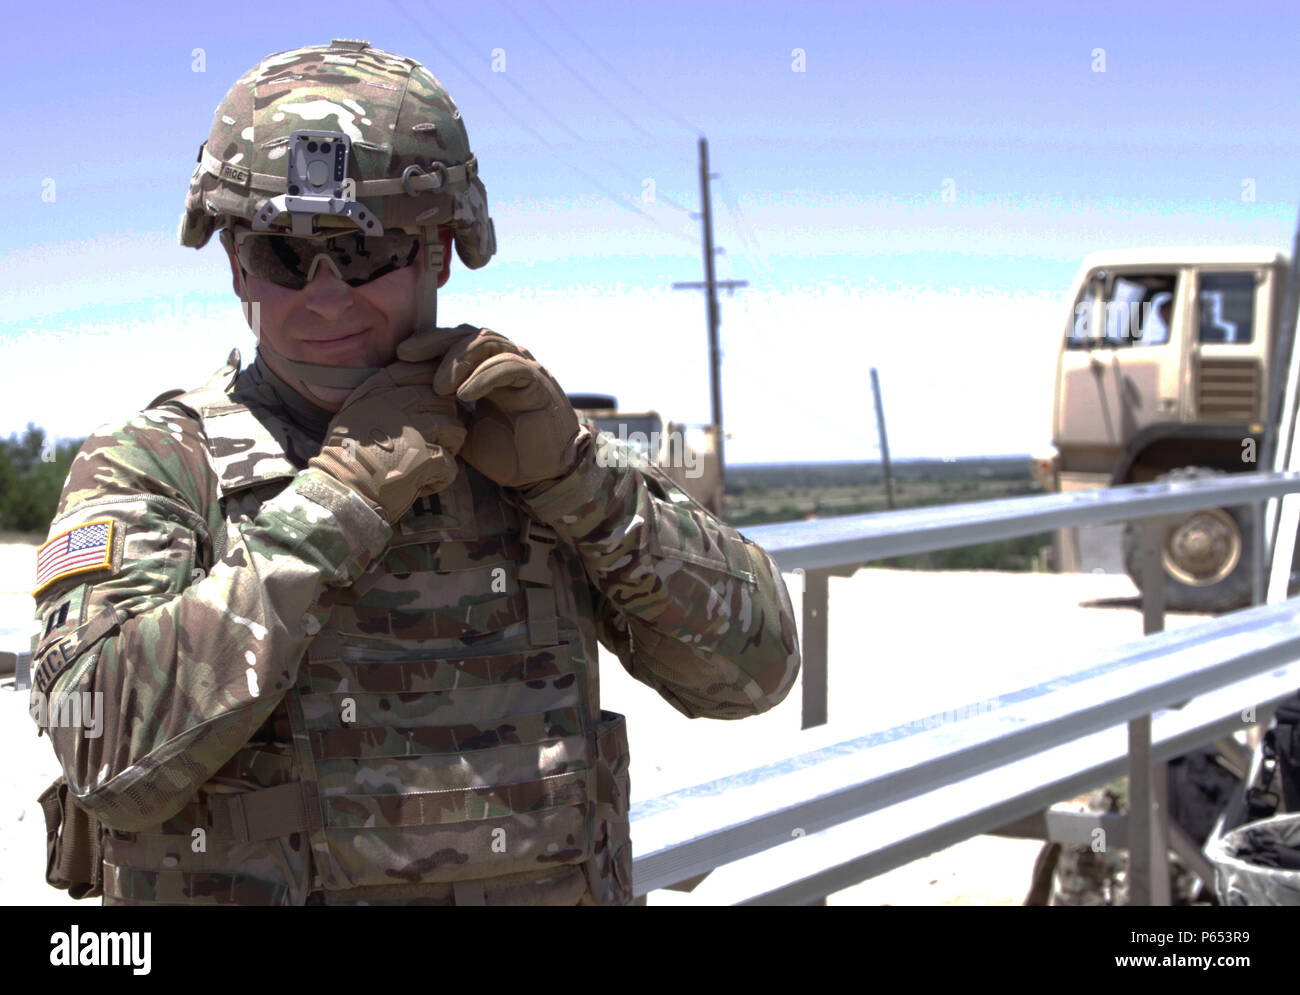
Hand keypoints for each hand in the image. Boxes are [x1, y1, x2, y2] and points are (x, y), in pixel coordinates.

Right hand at [307, 360, 466, 523]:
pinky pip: (451, 462)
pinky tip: (426, 484)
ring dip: (450, 448)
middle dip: (446, 421)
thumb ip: (379, 397)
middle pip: (444, 401)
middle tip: (435, 441)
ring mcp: (414, 430)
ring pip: (455, 428)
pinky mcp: (425, 458)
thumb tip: (404, 390)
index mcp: (381, 389)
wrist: (339, 489)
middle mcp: (399, 403)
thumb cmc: (343, 455)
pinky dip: (443, 477)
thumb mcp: (353, 413)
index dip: (436, 390)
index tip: (431, 408)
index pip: (424, 372)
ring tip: (434, 462)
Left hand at [396, 325, 583, 489]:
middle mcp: (506, 361)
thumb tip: (410, 398)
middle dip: (435, 342)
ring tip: (439, 386)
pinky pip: (510, 366)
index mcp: (487, 369)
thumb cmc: (505, 453)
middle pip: (468, 334)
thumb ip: (444, 410)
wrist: (540, 476)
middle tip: (407, 356)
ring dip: (459, 360)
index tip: (399, 356)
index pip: (455, 342)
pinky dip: (484, 376)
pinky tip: (464, 393)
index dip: (428, 344)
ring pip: (489, 342)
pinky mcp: (538, 382)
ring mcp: (524, 368)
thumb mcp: (464, 430)